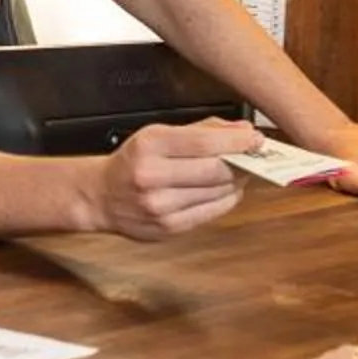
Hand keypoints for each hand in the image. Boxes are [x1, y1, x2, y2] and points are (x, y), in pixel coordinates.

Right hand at [91, 117, 256, 238]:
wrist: (102, 196)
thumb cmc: (134, 160)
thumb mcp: (159, 134)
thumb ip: (203, 130)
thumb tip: (243, 132)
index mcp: (149, 146)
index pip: (204, 143)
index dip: (237, 142)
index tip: (255, 138)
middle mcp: (152, 177)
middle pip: (214, 171)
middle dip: (241, 162)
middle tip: (253, 155)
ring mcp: (159, 207)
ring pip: (217, 193)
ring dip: (237, 181)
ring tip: (241, 171)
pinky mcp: (168, 228)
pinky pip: (210, 212)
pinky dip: (225, 199)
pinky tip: (226, 189)